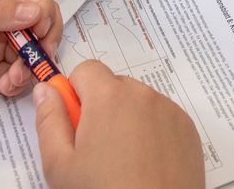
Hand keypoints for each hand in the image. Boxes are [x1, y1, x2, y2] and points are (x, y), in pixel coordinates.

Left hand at [0, 0, 61, 125]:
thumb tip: (35, 11)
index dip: (42, 7)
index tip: (40, 29)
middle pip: (36, 22)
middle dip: (44, 39)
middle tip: (40, 57)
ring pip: (30, 52)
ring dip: (31, 65)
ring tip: (14, 78)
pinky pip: (15, 77)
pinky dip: (18, 82)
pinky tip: (5, 87)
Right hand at [34, 60, 202, 188]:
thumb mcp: (60, 164)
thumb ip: (49, 120)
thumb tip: (45, 90)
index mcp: (109, 96)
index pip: (87, 69)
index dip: (76, 94)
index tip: (75, 123)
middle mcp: (143, 95)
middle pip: (114, 86)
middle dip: (101, 108)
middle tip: (95, 150)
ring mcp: (169, 111)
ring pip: (138, 102)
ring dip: (127, 119)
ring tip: (121, 161)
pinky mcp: (187, 128)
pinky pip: (161, 117)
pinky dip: (151, 132)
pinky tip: (144, 164)